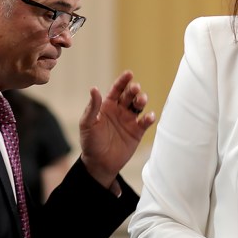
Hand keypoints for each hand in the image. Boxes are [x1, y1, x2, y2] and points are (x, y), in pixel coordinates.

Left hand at [79, 70, 155, 188]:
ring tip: (141, 101)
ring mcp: (130, 120)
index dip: (123, 81)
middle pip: (130, 96)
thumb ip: (92, 107)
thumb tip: (94, 89)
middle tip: (135, 89)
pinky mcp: (138, 132)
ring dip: (142, 101)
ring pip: (139, 106)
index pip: (117, 90)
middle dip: (134, 90)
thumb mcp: (87, 124)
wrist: (99, 163)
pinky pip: (145, 122)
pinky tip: (149, 117)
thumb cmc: (90, 143)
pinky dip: (149, 118)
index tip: (129, 74)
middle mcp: (120, 111)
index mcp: (107, 106)